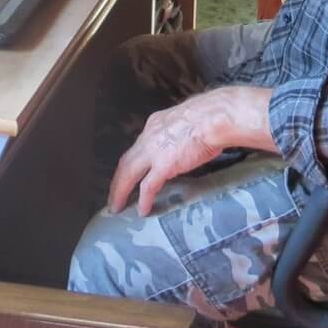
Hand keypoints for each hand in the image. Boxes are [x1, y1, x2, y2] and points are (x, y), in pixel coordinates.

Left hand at [109, 86, 273, 215]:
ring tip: (117, 206)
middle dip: (118, 180)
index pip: (138, 146)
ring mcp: (153, 152)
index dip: (132, 161)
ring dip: (121, 191)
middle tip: (113, 195)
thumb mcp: (186, 121)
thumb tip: (187, 140)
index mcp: (155, 124)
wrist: (214, 118)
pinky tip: (143, 210)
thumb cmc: (210, 116)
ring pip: (128, 174)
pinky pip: (148, 187)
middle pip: (126, 162)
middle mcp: (148, 137)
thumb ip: (180, 132)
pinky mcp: (163, 166)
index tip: (130, 172)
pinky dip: (144, 199)